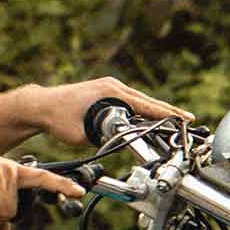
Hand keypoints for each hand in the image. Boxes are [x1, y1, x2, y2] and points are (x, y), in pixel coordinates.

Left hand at [24, 77, 191, 146]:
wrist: (41, 105)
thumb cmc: (59, 118)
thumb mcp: (84, 135)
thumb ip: (105, 139)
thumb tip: (124, 143)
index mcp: (111, 92)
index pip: (146, 105)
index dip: (166, 114)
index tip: (183, 120)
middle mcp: (113, 86)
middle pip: (148, 101)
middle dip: (168, 112)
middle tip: (188, 121)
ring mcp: (109, 87)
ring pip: (140, 101)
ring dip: (156, 110)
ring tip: (175, 120)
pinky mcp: (105, 92)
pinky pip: (130, 101)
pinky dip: (143, 109)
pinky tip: (152, 117)